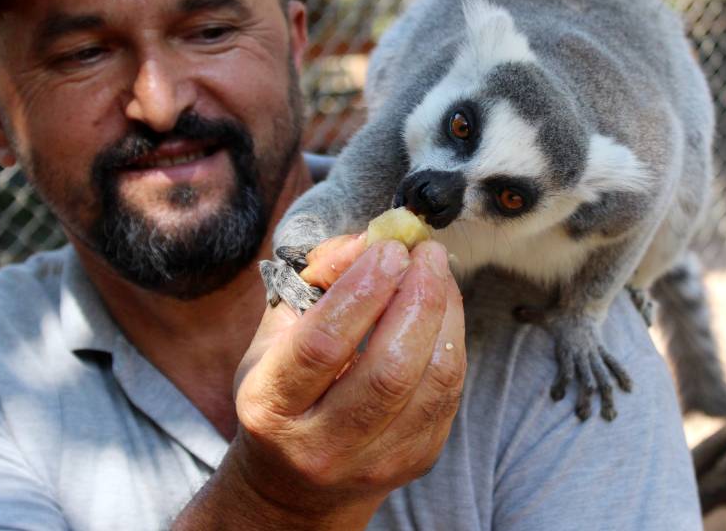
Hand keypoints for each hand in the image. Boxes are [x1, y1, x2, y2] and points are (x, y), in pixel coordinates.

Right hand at [223, 237, 464, 526]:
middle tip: (426, 254)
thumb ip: (316, 281)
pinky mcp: (416, 461)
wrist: (295, 484)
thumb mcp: (277, 334)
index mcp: (272, 405)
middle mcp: (321, 444)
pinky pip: (449, 394)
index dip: (363, 289)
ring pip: (432, 383)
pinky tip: (443, 311)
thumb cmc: (284, 393)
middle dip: (418, 298)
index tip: (388, 248)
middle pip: (389, 369)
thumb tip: (368, 242)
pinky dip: (453, 341)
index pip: (323, 344)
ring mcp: (373, 461)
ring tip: (438, 273)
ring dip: (445, 314)